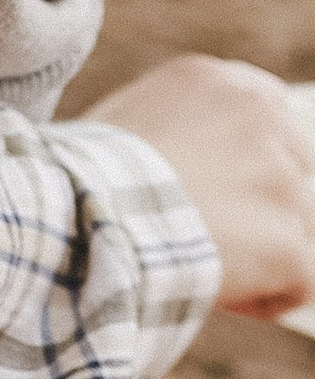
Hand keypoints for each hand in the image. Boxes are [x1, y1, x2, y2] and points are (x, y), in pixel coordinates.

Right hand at [88, 54, 314, 316]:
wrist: (86, 211)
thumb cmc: (86, 170)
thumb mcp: (135, 113)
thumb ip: (187, 121)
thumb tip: (206, 157)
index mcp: (225, 83)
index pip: (271, 119)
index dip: (247, 162)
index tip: (218, 186)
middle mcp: (265, 120)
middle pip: (293, 172)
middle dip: (260, 203)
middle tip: (205, 226)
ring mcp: (283, 182)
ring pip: (295, 227)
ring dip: (258, 249)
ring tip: (196, 256)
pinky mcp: (289, 243)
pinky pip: (299, 282)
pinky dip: (263, 295)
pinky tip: (216, 288)